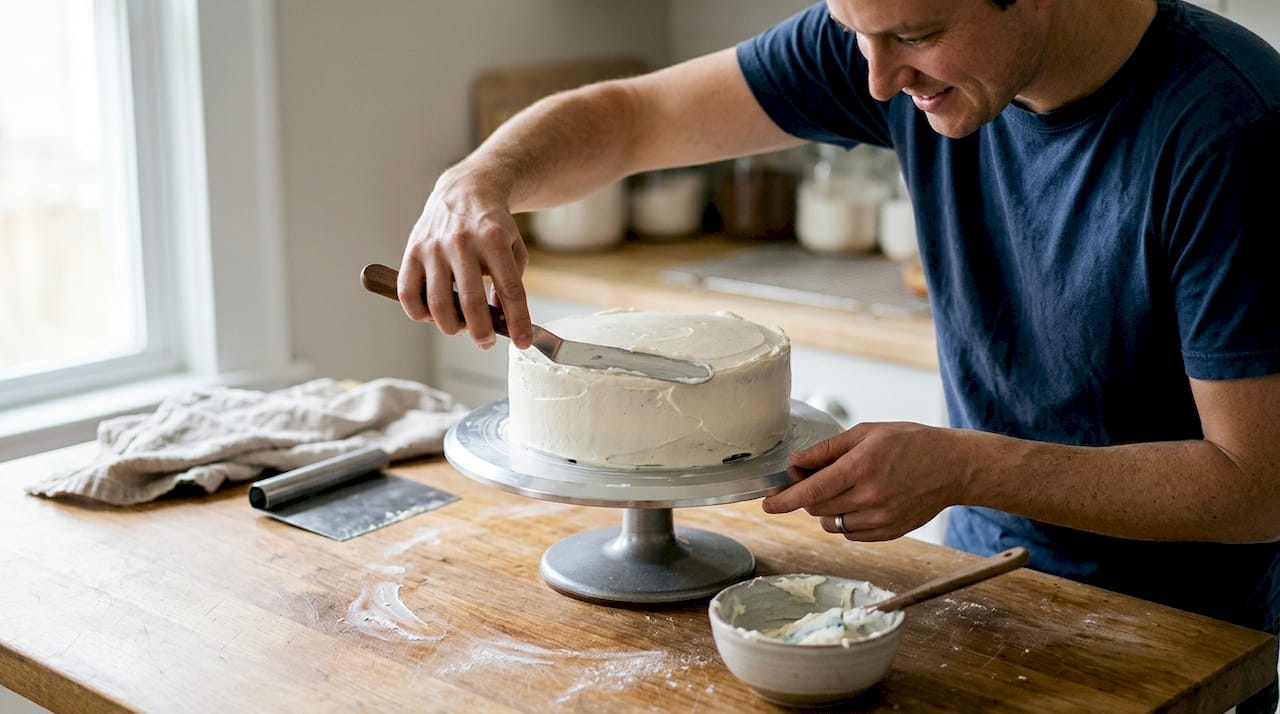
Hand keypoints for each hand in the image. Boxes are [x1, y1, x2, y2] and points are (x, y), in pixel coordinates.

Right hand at [398, 168, 532, 349]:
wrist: (465, 191)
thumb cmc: (492, 226)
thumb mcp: (514, 248)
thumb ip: (511, 282)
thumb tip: (500, 318)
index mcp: (494, 239)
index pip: (510, 289)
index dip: (518, 321)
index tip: (523, 342)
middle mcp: (462, 242)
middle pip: (471, 302)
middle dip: (482, 332)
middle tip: (486, 342)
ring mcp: (434, 247)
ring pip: (438, 303)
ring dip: (451, 327)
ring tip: (461, 328)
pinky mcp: (412, 251)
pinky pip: (408, 294)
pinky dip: (419, 313)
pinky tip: (432, 315)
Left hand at [762, 421, 961, 540]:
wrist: (953, 467)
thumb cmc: (910, 443)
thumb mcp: (867, 433)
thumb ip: (827, 450)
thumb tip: (795, 463)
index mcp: (861, 467)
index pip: (812, 492)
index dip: (784, 500)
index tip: (767, 503)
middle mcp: (870, 496)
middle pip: (817, 509)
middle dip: (805, 498)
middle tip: (809, 481)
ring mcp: (881, 518)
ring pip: (832, 524)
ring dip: (824, 510)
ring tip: (841, 489)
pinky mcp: (890, 532)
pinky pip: (851, 534)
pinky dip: (845, 521)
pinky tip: (857, 502)